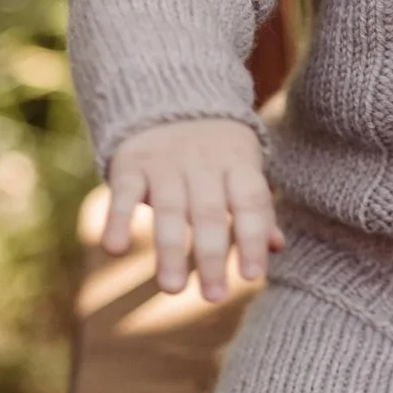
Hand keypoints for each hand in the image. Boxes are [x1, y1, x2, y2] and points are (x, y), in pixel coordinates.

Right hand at [104, 118, 283, 299]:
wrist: (170, 96)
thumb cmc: (215, 149)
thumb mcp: (242, 168)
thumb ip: (256, 208)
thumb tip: (277, 247)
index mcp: (238, 163)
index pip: (250, 203)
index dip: (253, 238)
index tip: (251, 276)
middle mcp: (203, 163)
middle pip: (209, 213)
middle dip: (211, 256)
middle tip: (214, 297)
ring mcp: (165, 163)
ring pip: (169, 210)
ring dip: (170, 251)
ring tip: (172, 290)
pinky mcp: (130, 164)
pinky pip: (122, 194)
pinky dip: (117, 220)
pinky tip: (114, 250)